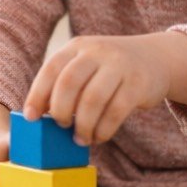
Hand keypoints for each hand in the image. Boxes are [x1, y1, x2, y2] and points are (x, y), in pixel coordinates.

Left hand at [23, 35, 171, 143]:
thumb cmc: (108, 71)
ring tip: (80, 139)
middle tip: (61, 127)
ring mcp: (119, 65)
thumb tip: (38, 116)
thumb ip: (65, 84)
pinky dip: (104, 129)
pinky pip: (116, 110)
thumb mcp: (86, 66)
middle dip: (60, 110)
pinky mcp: (138, 83)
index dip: (38, 94)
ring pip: (93, 99)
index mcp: (77, 47)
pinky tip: (99, 137)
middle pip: (69, 82)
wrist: (155, 58)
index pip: (51, 69)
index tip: (31, 118)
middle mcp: (96, 51)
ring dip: (83, 125)